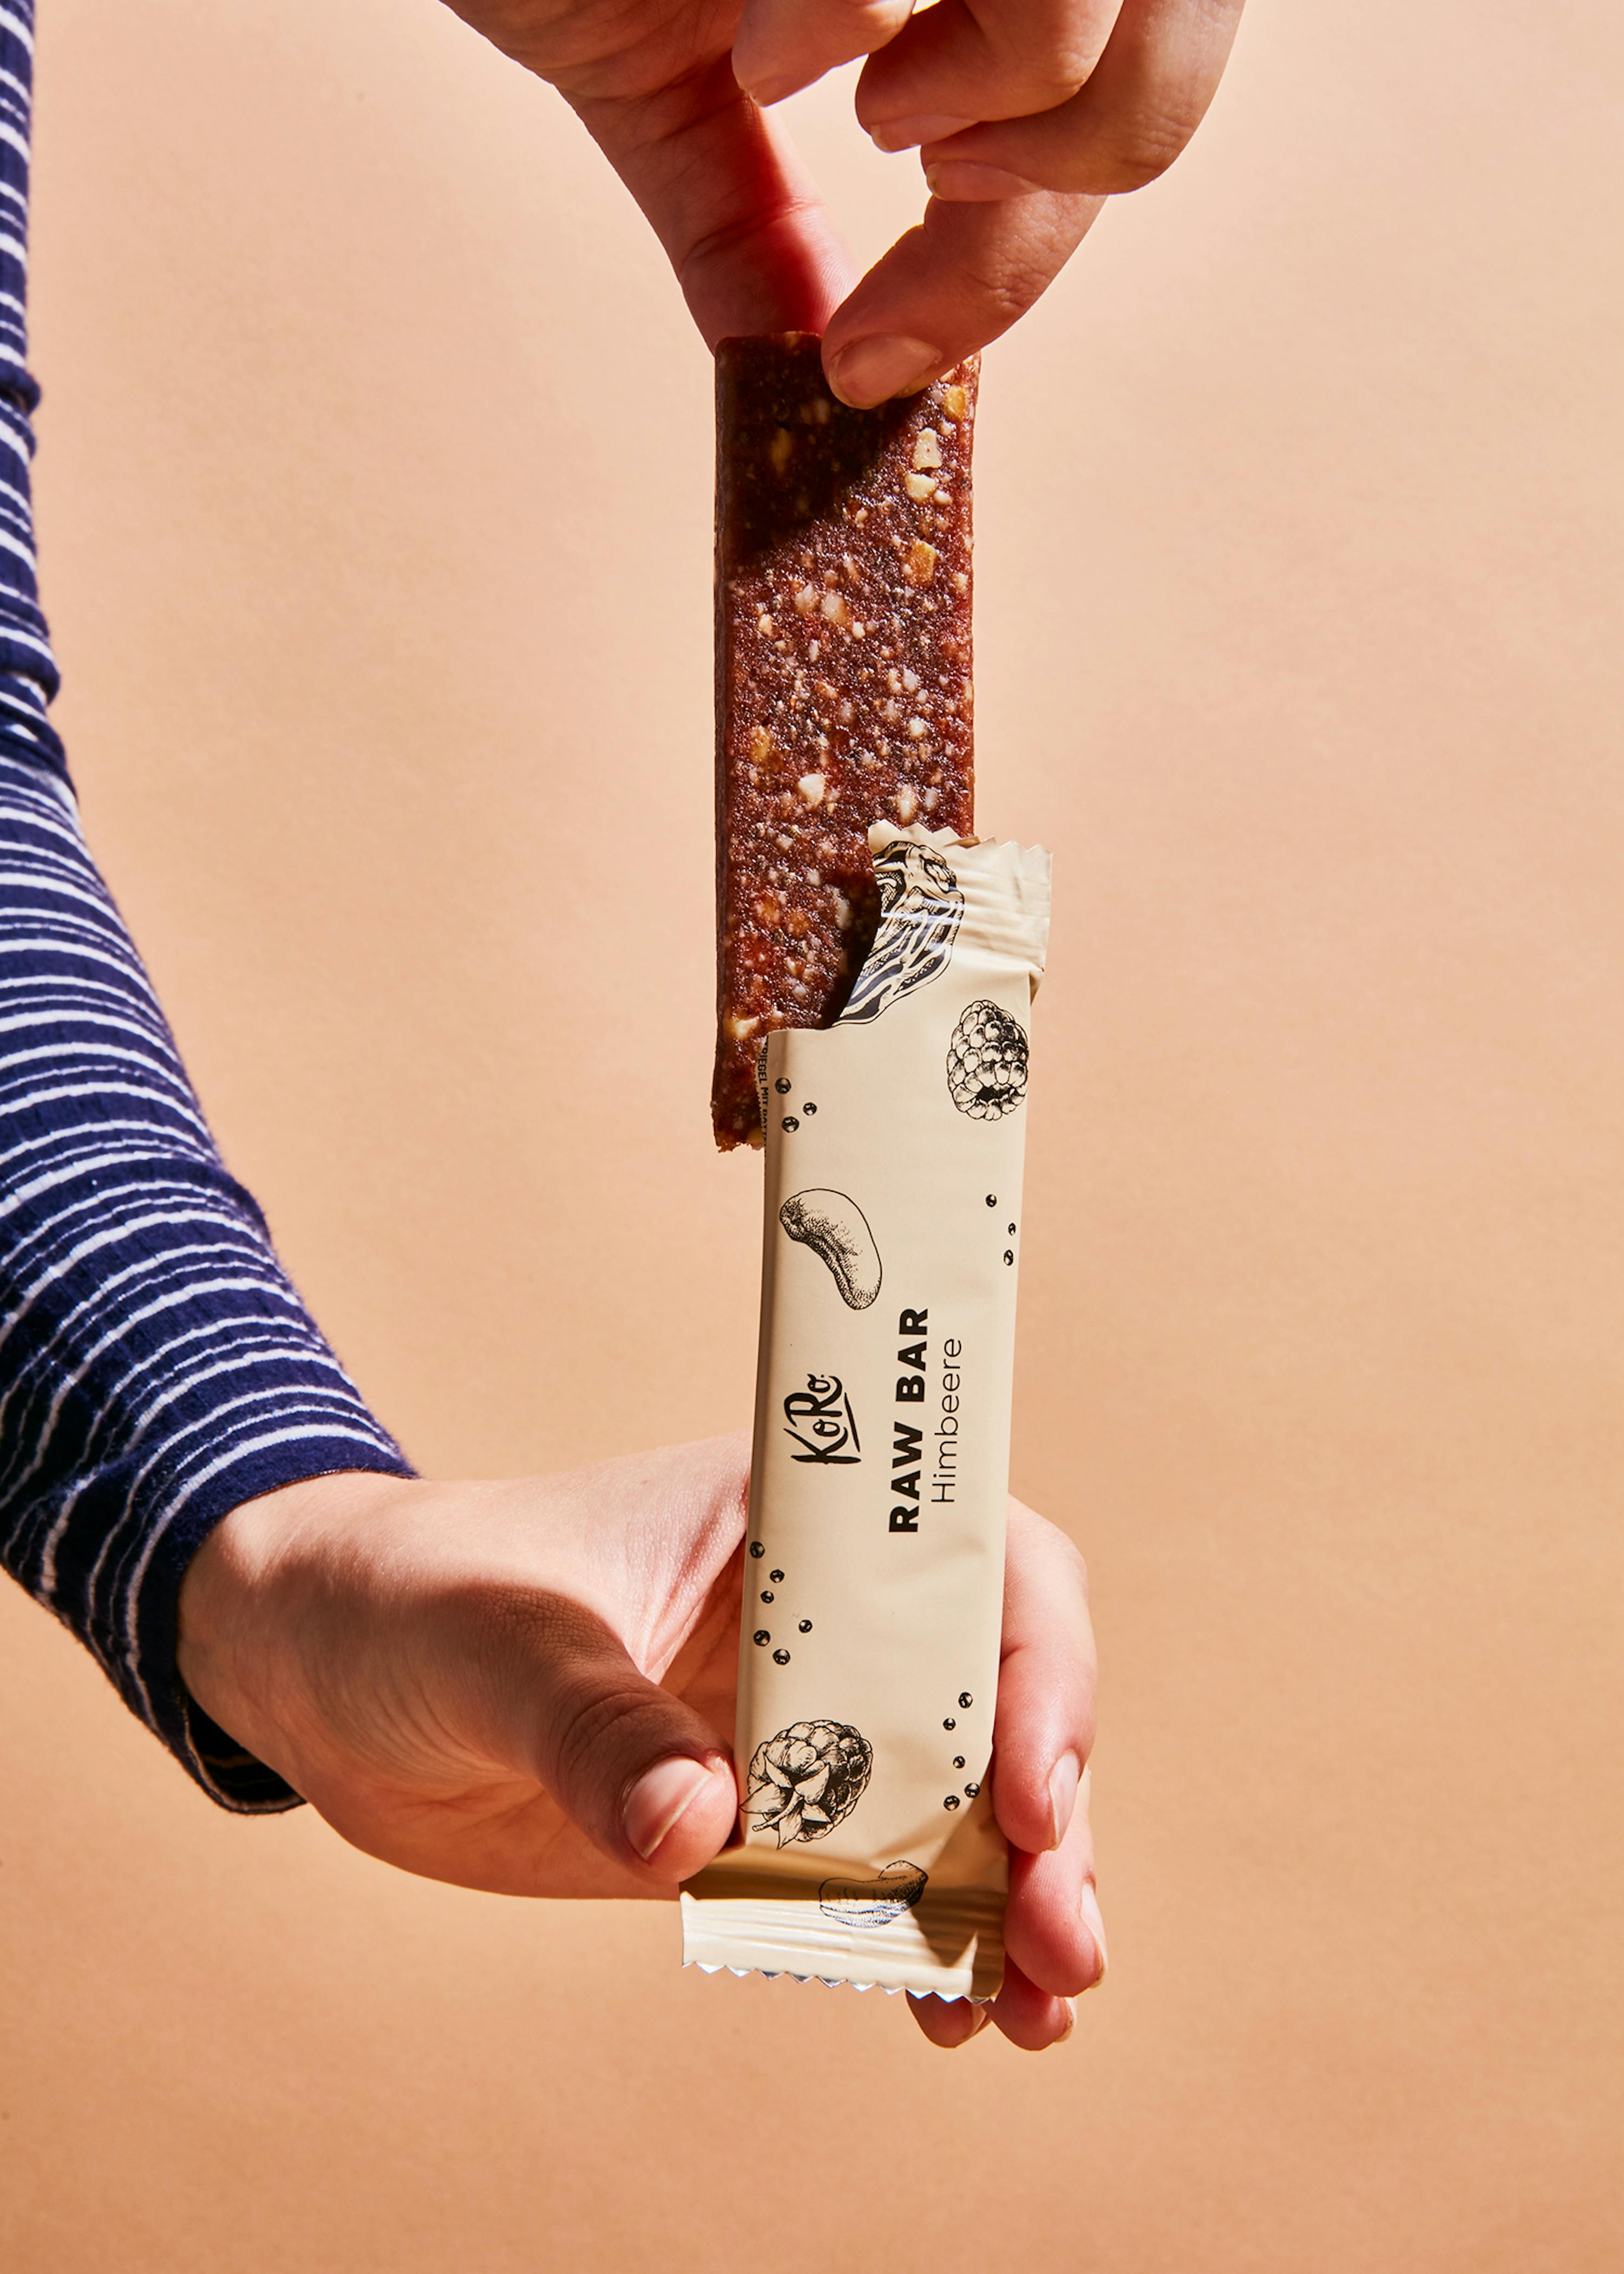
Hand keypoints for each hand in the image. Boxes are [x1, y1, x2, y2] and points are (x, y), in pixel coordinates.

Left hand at [177, 1436, 1103, 2050]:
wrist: (334, 1675)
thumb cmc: (416, 1599)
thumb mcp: (493, 1642)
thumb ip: (591, 1723)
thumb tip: (696, 1825)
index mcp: (793, 1517)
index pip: (969, 1560)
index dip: (1033, 1663)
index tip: (1026, 1786)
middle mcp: (823, 1616)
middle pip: (992, 1700)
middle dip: (1047, 1817)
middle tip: (1064, 1938)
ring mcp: (798, 1725)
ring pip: (955, 1805)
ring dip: (1014, 1901)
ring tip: (1039, 2009)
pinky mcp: (757, 1823)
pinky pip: (872, 1884)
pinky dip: (927, 1948)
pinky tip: (958, 2018)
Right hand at [439, 0, 1244, 403]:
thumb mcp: (658, 75)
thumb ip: (739, 218)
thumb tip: (795, 374)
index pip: (1115, 98)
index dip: (1023, 260)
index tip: (880, 361)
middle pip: (1174, 49)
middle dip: (1065, 182)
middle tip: (930, 199)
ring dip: (1010, 95)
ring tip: (873, 105)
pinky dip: (859, 25)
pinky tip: (770, 42)